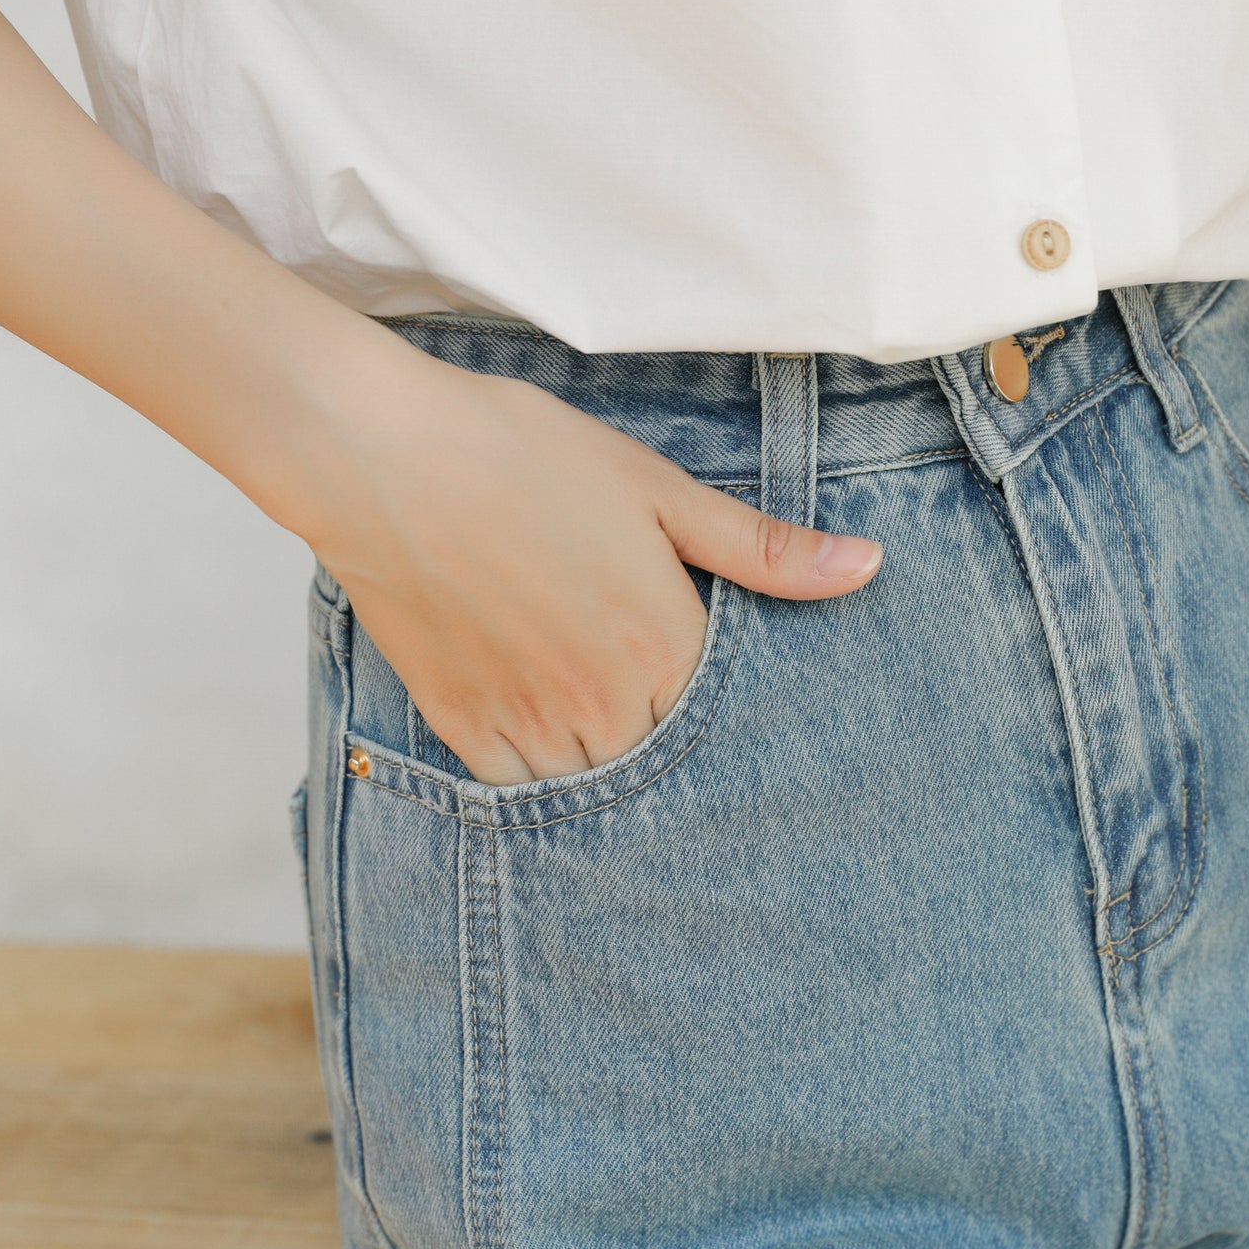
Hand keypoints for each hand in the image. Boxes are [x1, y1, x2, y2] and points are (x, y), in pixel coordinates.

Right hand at [303, 344, 881, 783]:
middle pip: (664, 768)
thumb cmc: (522, 455)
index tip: (738, 718)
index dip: (734, 723)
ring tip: (621, 750)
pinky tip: (553, 752)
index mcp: (661, 645)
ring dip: (612, 777)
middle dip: (677, 758)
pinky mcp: (460, 723)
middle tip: (680, 738)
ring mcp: (525, 720)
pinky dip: (540, 785)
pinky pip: (516, 794)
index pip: (727, 725)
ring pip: (593, 790)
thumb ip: (762, 548)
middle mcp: (600, 701)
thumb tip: (868, 568)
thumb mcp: (657, 488)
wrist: (380, 454)